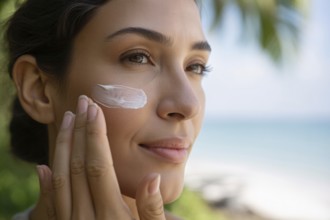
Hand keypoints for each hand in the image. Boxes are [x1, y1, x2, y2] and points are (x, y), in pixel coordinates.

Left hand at [35, 95, 165, 219]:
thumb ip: (152, 208)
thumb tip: (153, 177)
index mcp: (111, 215)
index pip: (98, 166)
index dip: (96, 135)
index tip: (95, 110)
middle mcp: (86, 217)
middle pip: (77, 166)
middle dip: (80, 130)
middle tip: (82, 103)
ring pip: (60, 178)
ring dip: (63, 145)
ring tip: (69, 119)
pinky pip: (50, 201)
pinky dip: (46, 181)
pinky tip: (43, 164)